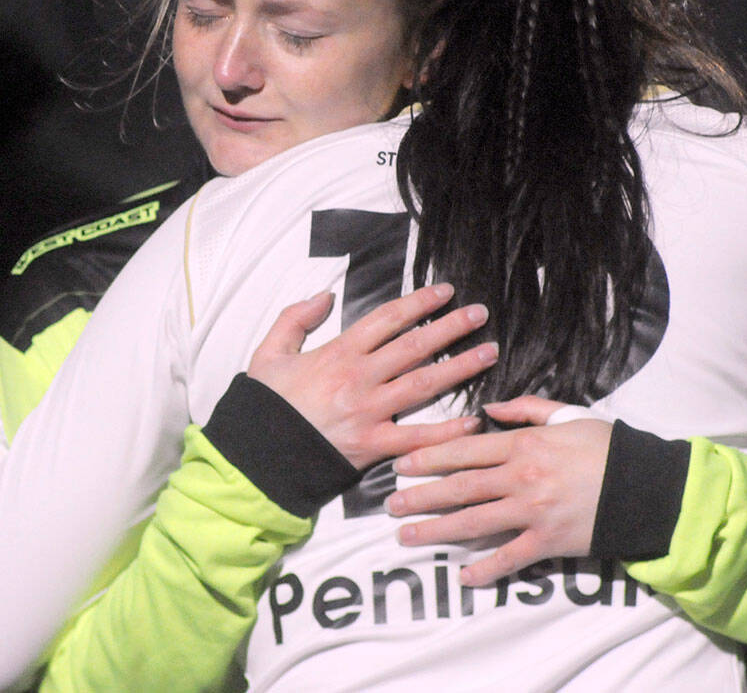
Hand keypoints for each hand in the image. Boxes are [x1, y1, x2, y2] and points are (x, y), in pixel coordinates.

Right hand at [247, 283, 496, 470]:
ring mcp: (369, 412)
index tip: (445, 292)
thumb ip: (295, 318)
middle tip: (480, 314)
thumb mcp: (269, 352)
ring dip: (460, 367)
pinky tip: (474, 419)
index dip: (419, 302)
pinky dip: (447, 430)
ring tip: (490, 352)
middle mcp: (359, 378)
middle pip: (414, 346)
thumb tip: (324, 294)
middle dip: (451, 327)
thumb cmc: (266, 405)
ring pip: (424, 384)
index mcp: (338, 352)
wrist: (257, 455)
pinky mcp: (374, 445)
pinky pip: (417, 437)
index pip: (388, 319)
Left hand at [386, 395, 612, 585]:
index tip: (402, 463)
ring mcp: (533, 512)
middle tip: (390, 504)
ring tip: (407, 536)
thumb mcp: (568, 415)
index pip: (464, 449)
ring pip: (474, 523)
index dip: (429, 457)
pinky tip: (463, 576)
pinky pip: (510, 559)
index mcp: (524, 444)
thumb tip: (490, 407)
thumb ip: (527, 409)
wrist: (646, 485)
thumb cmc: (607, 446)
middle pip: (460, 487)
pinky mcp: (548, 542)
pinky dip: (486, 570)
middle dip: (421, 495)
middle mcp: (522, 478)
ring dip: (436, 531)